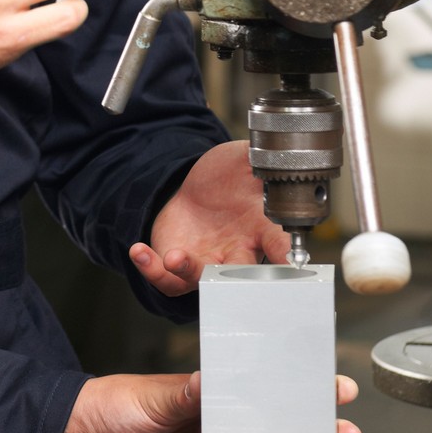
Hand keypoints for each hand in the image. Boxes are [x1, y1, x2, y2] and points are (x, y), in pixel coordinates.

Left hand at [58, 373, 360, 432]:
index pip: (265, 384)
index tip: (332, 386)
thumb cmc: (115, 404)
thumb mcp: (155, 395)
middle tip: (346, 429)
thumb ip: (186, 393)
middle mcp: (218, 419)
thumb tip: (210, 381)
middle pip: (276, 421)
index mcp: (212, 389)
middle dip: (314, 423)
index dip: (300, 385)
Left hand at [128, 142, 293, 294]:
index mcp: (262, 229)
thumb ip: (264, 160)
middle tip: (228, 271)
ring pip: (200, 279)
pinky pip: (167, 278)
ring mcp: (207, 260)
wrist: (199, 185)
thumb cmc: (232, 176)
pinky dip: (151, 269)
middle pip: (240, 275)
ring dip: (187, 271)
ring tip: (174, 258)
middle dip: (235, 278)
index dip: (286, 256)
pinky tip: (139, 251)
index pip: (279, 246)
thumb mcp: (247, 160)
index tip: (292, 264)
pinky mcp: (179, 262)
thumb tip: (279, 153)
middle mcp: (237, 251)